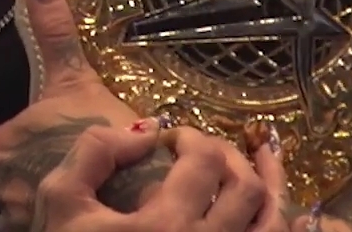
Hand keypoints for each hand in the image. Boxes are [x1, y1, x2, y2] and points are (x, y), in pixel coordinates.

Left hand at [0, 0, 146, 229]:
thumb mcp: (76, 77)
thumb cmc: (108, 133)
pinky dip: (56, 222)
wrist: (142, 193)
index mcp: (2, 142)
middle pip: (18, 174)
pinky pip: (40, 228)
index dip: (45, 142)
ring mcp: (16, 215)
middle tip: (87, 172)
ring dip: (49, 200)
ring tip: (89, 196)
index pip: (11, 142)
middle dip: (44, 173)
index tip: (72, 143)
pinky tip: (85, 214)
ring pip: (28, 203)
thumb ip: (54, 29)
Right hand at [29, 121, 289, 231]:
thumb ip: (95, 152)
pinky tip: (290, 215)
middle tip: (205, 152)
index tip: (172, 140)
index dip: (193, 137)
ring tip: (256, 167)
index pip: (205, 160)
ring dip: (270, 189)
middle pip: (247, 189)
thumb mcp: (61, 199)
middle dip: (230, 157)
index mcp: (165, 224)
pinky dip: (287, 230)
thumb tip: (146, 130)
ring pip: (273, 225)